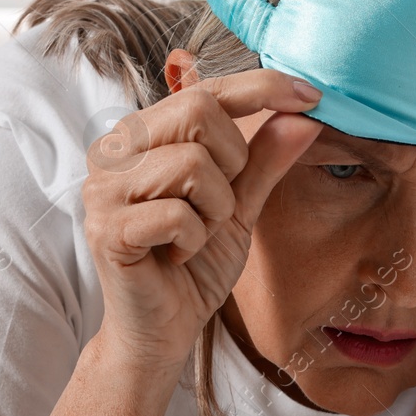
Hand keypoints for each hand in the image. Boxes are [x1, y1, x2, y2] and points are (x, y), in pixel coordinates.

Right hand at [81, 70, 323, 370]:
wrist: (163, 329)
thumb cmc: (194, 266)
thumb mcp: (240, 206)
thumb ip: (265, 160)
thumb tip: (304, 114)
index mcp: (144, 135)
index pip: (207, 88)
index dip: (261, 87)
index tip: (311, 96)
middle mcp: (114, 151)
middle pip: (198, 110)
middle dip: (232, 160)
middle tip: (219, 205)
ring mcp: (104, 188)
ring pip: (192, 163)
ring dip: (214, 209)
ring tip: (195, 236)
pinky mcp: (106, 229)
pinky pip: (177, 215)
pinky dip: (194, 240)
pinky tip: (177, 256)